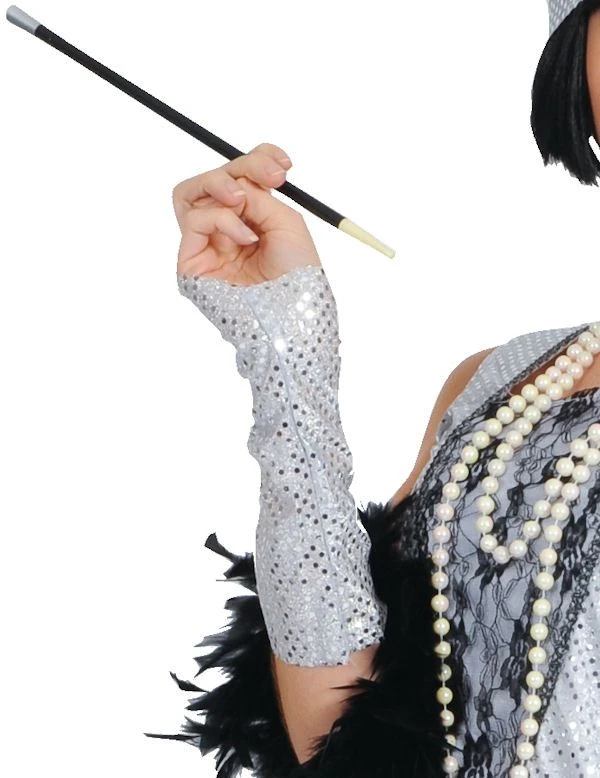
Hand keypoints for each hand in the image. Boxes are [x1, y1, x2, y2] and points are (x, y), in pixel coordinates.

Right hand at [172, 142, 321, 285]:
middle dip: (240, 167)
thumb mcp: (286, 222)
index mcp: (250, 221)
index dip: (255, 160)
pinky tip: (244, 237)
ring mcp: (205, 246)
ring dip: (220, 184)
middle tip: (269, 176)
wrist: (292, 312)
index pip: (239, 179)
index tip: (283, 164)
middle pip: (213, 179)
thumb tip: (233, 183)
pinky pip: (194, 219)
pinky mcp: (190, 262)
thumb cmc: (296, 275)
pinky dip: (222, 219)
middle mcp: (224, 232)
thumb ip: (257, 194)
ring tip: (243, 200)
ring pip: (191, 192)